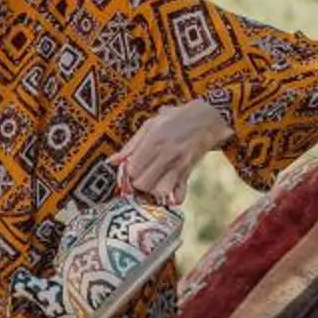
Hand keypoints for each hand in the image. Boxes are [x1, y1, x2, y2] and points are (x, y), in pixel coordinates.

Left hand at [114, 100, 230, 204]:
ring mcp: (179, 166)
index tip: (130, 168)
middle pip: (143, 184)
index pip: (133, 169)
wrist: (206, 119)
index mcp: (153, 141)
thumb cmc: (174, 119)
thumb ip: (130, 146)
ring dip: (152, 191)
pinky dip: (172, 198)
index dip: (128, 172)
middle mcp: (166, 155)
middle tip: (139, 176)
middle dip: (138, 183)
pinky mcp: (188, 174)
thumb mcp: (150, 125)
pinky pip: (179, 195)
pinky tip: (167, 190)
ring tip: (151, 183)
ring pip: (159, 192)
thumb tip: (111, 161)